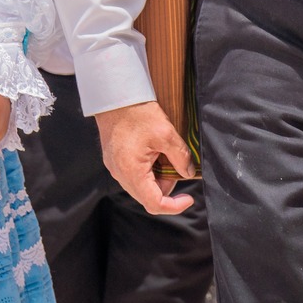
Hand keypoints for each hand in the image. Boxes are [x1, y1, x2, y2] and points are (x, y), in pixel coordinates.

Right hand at [94, 99, 195, 214]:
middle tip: (176, 164)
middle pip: (148, 196)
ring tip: (162, 153)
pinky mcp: (113, 160)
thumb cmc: (138, 113)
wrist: (114, 96)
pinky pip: (133, 175)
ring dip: (157, 177)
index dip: (175, 206)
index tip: (189, 198)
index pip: (155, 204)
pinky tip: (152, 151)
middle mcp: (119, 174)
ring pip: (141, 186)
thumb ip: (181, 158)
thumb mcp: (166, 134)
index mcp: (131, 171)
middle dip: (167, 185)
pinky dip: (147, 170)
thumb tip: (188, 173)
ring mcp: (114, 168)